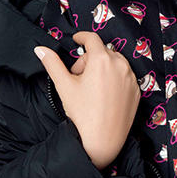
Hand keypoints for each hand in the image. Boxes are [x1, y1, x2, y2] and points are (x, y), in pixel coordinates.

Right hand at [34, 32, 140, 170]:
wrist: (102, 140)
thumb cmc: (83, 113)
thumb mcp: (64, 85)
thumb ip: (52, 63)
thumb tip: (40, 49)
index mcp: (102, 59)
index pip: (91, 38)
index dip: (81, 37)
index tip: (76, 40)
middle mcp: (120, 65)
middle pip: (102, 52)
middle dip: (89, 61)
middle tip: (78, 78)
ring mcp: (131, 78)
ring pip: (114, 64)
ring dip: (102, 69)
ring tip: (91, 89)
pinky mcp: (136, 90)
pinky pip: (124, 77)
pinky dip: (114, 80)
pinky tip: (104, 96)